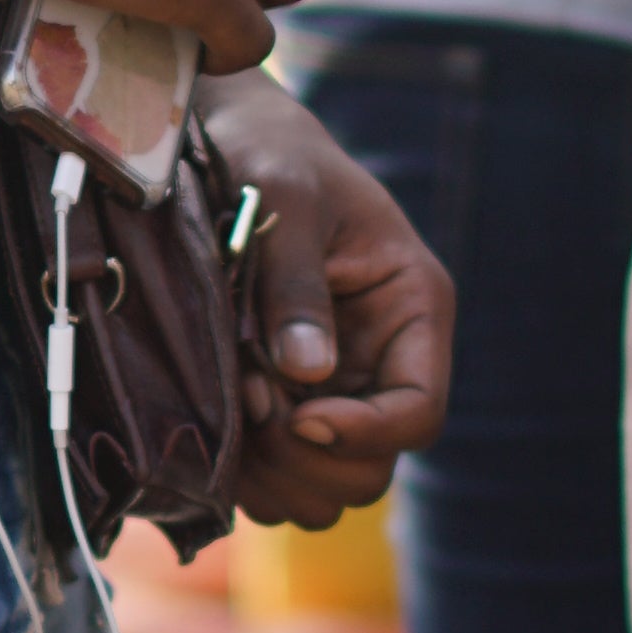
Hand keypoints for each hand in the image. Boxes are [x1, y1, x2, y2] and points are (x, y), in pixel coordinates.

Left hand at [204, 88, 454, 519]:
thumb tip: (305, 372)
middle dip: (307, 459)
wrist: (229, 142)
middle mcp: (381, 362)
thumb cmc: (270, 154)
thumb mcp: (284, 198)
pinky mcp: (285, 403)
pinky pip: (276, 480)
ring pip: (324, 490)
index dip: (363, 432)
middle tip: (252, 403)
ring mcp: (334, 390)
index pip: (419, 413)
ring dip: (272, 475)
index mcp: (411, 310)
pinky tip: (212, 422)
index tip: (297, 412)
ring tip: (231, 409)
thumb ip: (294, 282)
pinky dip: (243, 475)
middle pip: (372, 472)